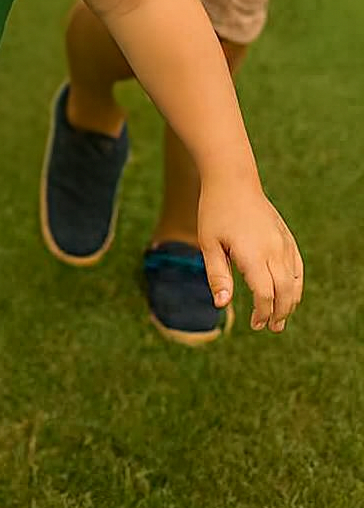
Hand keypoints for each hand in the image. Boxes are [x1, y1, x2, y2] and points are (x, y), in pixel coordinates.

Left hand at [198, 176, 302, 332]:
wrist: (232, 179)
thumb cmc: (215, 211)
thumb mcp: (208, 243)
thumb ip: (217, 275)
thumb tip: (221, 305)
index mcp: (253, 254)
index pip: (265, 294)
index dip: (262, 313)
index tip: (255, 324)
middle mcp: (273, 250)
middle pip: (285, 292)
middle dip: (280, 313)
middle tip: (271, 328)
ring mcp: (283, 242)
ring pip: (294, 281)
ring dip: (290, 302)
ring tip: (280, 318)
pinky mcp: (286, 237)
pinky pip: (297, 266)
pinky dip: (296, 284)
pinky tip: (289, 293)